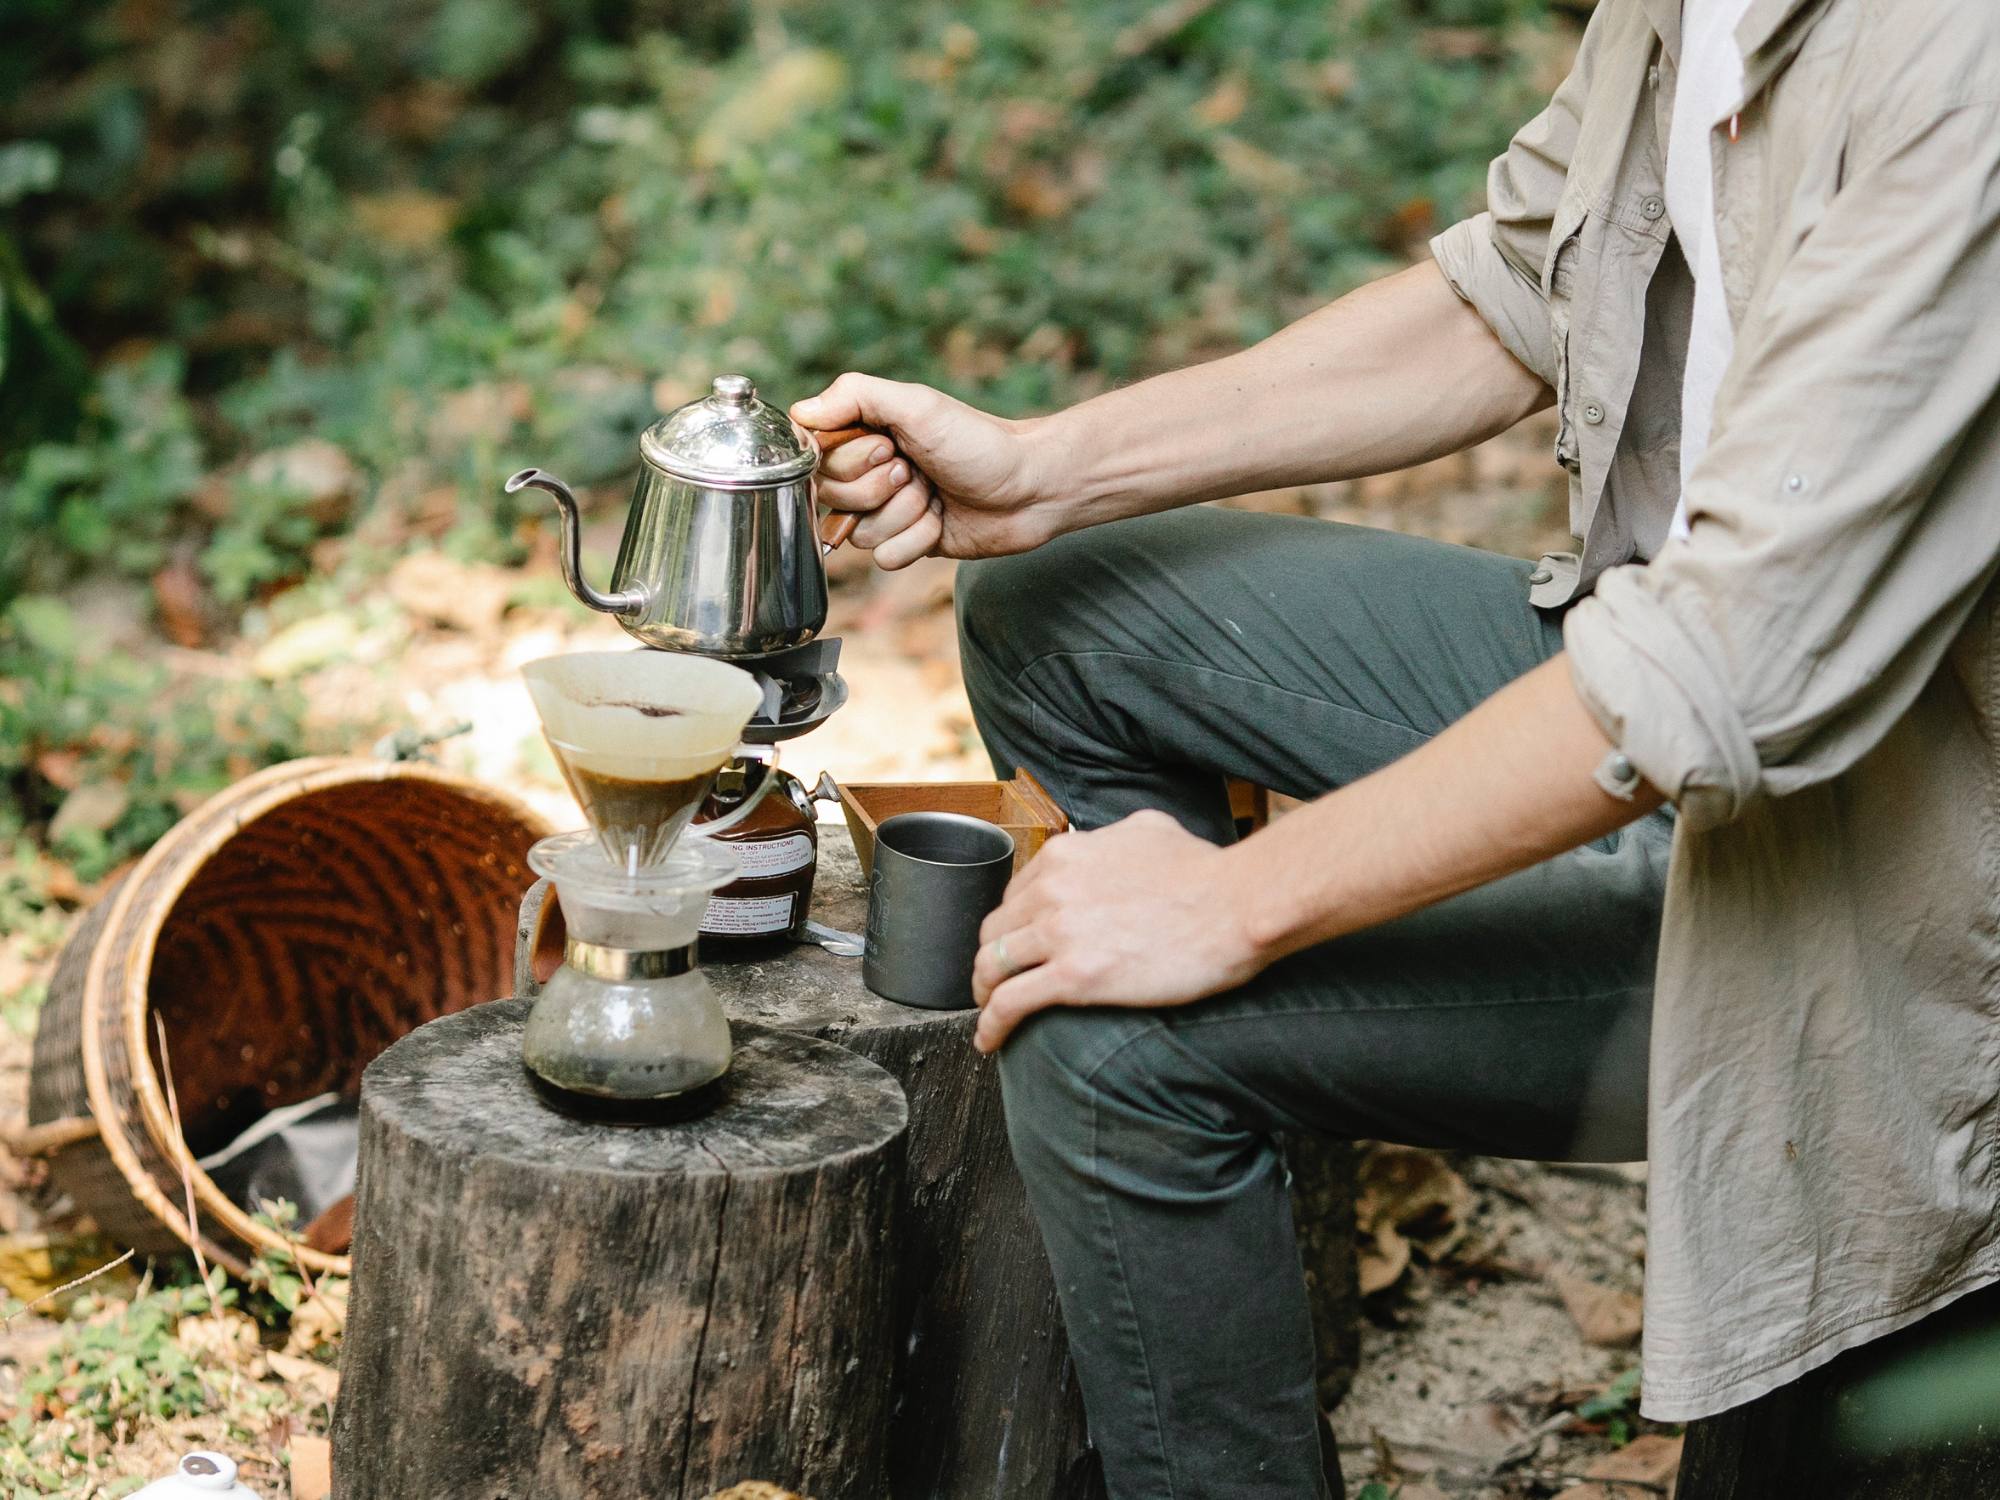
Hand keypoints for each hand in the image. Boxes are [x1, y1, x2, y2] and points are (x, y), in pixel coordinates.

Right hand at [791, 373, 1064, 568]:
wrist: (1031, 488)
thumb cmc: (979, 441)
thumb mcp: (917, 405)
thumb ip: (855, 395)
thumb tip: (801, 412)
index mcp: (865, 433)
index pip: (816, 456)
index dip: (850, 460)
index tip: (889, 447)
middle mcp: (869, 471)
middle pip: (832, 497)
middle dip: (880, 489)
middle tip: (917, 472)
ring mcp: (887, 509)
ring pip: (857, 533)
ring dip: (904, 515)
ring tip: (935, 496)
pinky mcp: (907, 542)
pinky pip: (883, 558)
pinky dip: (916, 542)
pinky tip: (941, 523)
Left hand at [969, 810, 1266, 1052]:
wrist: (1236, 905)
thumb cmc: (1206, 872)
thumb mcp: (1150, 829)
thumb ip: (1114, 836)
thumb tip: (1111, 842)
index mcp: (1064, 855)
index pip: (1014, 895)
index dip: (1010, 925)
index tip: (1014, 944)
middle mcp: (1052, 889)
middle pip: (994, 931)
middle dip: (989, 959)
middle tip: (994, 982)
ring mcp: (1060, 933)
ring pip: (993, 966)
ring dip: (984, 993)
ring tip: (988, 1013)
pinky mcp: (1075, 977)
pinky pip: (1011, 1003)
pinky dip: (991, 1025)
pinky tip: (989, 1040)